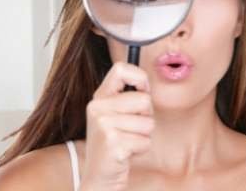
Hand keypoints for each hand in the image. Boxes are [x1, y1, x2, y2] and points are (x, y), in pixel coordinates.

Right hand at [79, 62, 153, 190]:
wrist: (99, 177)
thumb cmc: (113, 143)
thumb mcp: (115, 114)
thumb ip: (127, 96)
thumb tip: (145, 82)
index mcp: (99, 97)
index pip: (121, 68)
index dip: (139, 77)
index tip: (143, 90)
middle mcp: (98, 108)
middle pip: (144, 99)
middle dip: (146, 116)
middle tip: (131, 128)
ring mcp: (103, 125)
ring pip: (148, 122)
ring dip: (143, 135)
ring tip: (127, 141)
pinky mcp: (112, 143)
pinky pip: (145, 140)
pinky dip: (141, 149)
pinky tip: (126, 153)